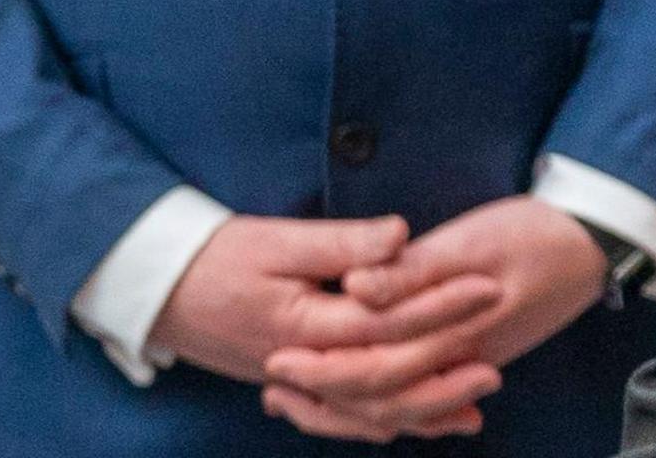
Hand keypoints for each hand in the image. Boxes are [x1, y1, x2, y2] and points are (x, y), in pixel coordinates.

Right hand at [147, 215, 496, 387]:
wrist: (157, 290)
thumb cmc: (217, 256)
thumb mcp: (277, 239)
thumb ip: (342, 243)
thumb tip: (401, 235)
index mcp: (302, 326)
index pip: (386, 321)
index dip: (441, 305)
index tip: (489, 285)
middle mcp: (301, 365)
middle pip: (385, 378)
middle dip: (444, 366)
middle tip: (498, 356)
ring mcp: (296, 382)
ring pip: (367, 411)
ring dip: (424, 407)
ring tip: (478, 399)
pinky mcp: (293, 384)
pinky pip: (345, 415)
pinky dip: (385, 419)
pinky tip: (422, 420)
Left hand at [260, 198, 610, 440]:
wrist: (597, 241)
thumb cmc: (537, 231)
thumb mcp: (474, 239)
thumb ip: (414, 269)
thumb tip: (355, 287)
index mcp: (454, 331)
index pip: (375, 368)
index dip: (322, 368)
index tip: (276, 359)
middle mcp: (461, 359)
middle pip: (381, 396)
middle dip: (324, 394)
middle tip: (274, 381)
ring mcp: (472, 362)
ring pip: (401, 406)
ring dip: (348, 406)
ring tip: (300, 398)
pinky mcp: (478, 354)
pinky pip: (423, 396)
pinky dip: (387, 403)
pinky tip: (361, 396)